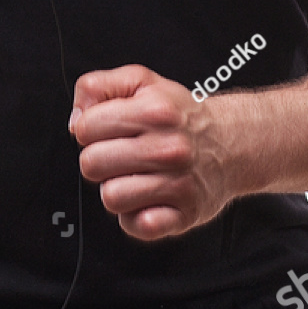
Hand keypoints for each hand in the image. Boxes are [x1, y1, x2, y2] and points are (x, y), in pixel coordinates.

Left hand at [69, 64, 235, 239]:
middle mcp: (169, 147)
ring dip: (117, 189)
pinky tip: (149, 200)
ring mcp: (179, 183)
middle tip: (121, 156)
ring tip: (136, 177)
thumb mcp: (141, 82)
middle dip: (99, 160)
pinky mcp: (184, 215)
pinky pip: (138, 226)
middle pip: (92, 164)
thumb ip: (98, 86)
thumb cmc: (179, 116)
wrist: (232, 144)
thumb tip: (75, 120)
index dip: (90, 129)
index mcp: (155, 110)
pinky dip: (136, 217)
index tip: (108, 131)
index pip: (86, 127)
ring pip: (111, 197)